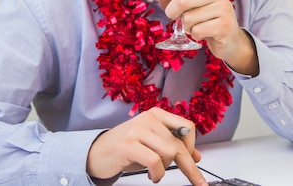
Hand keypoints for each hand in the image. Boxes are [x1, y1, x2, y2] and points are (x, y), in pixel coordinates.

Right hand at [86, 108, 207, 184]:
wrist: (95, 153)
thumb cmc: (126, 149)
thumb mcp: (152, 145)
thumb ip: (172, 146)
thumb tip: (196, 156)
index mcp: (157, 114)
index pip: (187, 127)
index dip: (193, 146)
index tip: (195, 161)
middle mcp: (149, 118)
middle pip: (179, 144)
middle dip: (189, 166)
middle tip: (197, 181)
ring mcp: (138, 130)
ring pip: (169, 152)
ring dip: (166, 169)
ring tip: (156, 172)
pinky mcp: (129, 144)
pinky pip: (155, 161)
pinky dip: (158, 173)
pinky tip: (152, 176)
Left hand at [165, 0, 258, 75]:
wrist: (229, 38)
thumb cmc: (208, 18)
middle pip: (183, 0)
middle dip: (173, 11)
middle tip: (175, 16)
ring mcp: (223, 9)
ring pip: (188, 18)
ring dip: (187, 26)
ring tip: (197, 25)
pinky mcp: (224, 25)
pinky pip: (197, 30)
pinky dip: (195, 35)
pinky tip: (203, 33)